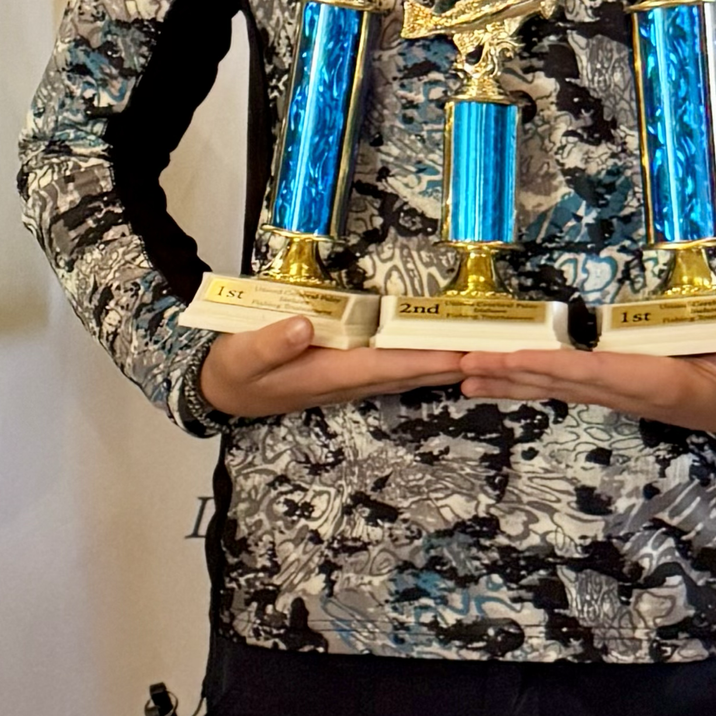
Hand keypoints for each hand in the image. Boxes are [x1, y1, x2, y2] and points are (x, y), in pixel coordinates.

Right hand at [198, 315, 471, 418]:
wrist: (220, 391)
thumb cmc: (233, 369)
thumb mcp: (242, 354)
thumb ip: (271, 342)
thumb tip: (304, 324)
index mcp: (329, 374)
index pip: (389, 367)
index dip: (427, 360)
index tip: (464, 354)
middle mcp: (347, 381)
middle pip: (409, 373)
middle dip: (451, 363)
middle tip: (495, 351)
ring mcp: (348, 379)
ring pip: (406, 373)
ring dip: (442, 364)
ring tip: (481, 351)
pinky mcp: (345, 372)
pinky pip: (393, 368)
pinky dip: (420, 361)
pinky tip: (441, 354)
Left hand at [442, 340, 715, 436]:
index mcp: (660, 386)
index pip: (599, 374)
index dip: (556, 367)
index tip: (514, 360)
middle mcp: (629, 393)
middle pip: (562, 383)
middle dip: (512, 374)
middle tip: (463, 366)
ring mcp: (619, 390)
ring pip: (556, 385)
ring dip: (509, 380)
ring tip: (463, 374)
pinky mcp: (615, 384)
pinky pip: (564, 380)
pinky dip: (529, 376)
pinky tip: (499, 374)